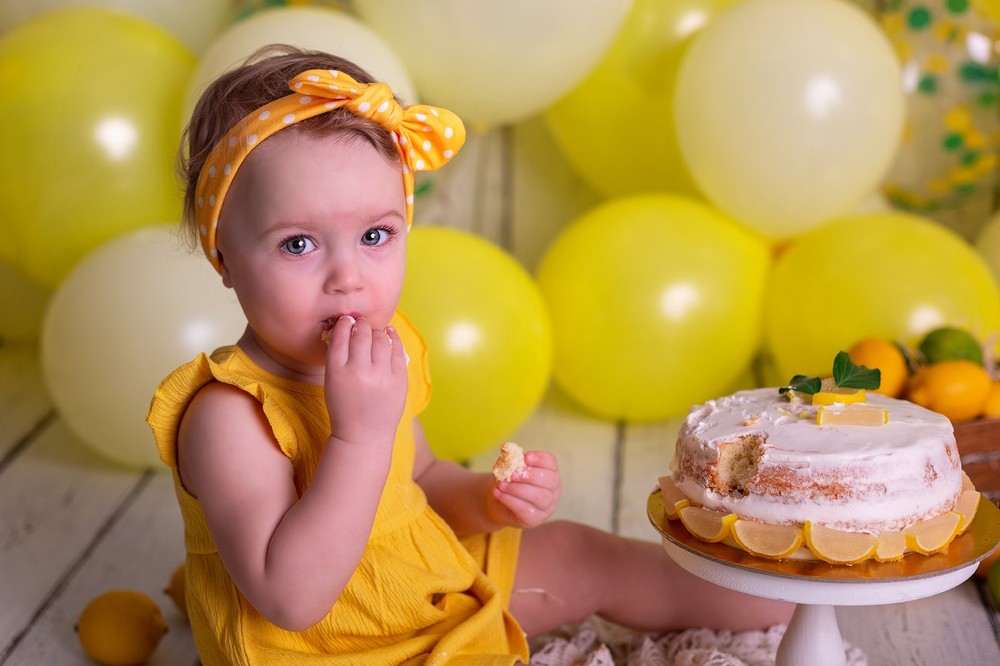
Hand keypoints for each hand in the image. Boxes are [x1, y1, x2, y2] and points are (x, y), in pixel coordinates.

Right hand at [323, 316, 407, 447]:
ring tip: (374, 331)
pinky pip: (398, 351)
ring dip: (377, 331)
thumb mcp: (332, 382)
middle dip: (362, 325)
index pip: (340, 337)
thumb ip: (338, 357)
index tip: (347, 320)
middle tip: (361, 323)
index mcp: (337, 372)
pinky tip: (389, 333)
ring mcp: (381, 376)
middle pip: (362, 335)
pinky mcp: (399, 381)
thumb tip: (348, 328)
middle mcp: (359, 372)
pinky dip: (393, 338)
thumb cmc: (345, 407)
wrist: (363, 436)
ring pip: (381, 340)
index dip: (344, 324)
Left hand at [490, 450, 560, 528]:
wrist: (497, 502)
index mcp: (550, 473)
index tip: (526, 457)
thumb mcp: (509, 468)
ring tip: (501, 484)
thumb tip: (506, 448)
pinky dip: (510, 500)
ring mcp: (546, 507)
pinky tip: (498, 493)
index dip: (540, 459)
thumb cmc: (508, 481)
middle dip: (530, 475)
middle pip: (549, 480)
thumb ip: (510, 459)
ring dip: (518, 489)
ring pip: (539, 496)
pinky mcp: (534, 520)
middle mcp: (553, 490)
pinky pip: (526, 510)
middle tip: (512, 474)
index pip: (551, 463)